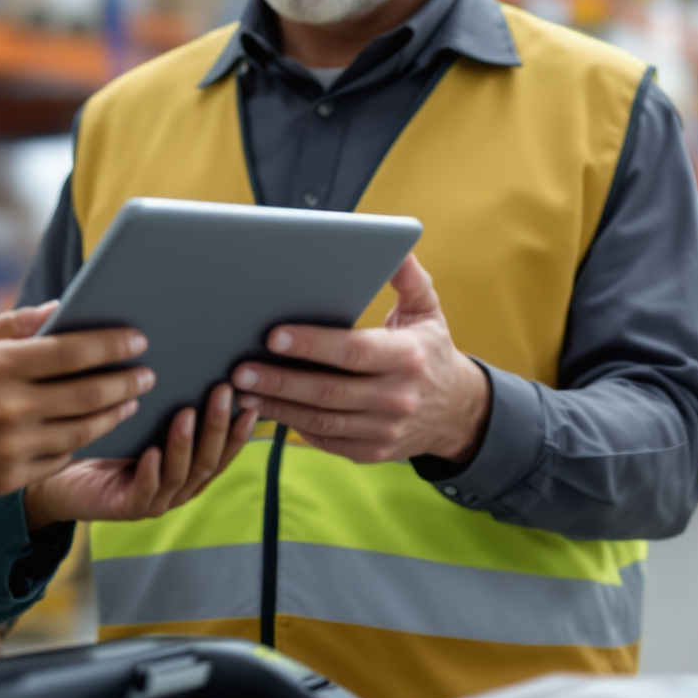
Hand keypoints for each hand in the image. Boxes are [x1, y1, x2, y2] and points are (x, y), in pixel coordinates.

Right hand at [0, 305, 152, 501]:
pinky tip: (94, 430)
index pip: (72, 351)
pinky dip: (81, 443)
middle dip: (125, 381)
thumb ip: (10, 325)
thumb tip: (59, 310)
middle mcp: (7, 407)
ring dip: (113, 415)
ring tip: (130, 401)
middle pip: (87, 393)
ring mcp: (9, 447)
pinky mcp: (6, 478)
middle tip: (148, 373)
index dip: (112, 345)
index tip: (137, 338)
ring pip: (81, 431)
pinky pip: (59, 459)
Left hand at [22, 383, 256, 526]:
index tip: (249, 404)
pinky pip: (145, 492)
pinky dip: (152, 473)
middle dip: (218, 426)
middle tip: (222, 393)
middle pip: (207, 461)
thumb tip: (187, 354)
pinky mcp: (127, 507)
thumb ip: (168, 406)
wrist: (66, 479)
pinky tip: (152, 452)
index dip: (238, 432)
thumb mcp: (144, 424)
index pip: (223, 452)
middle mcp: (179, 487)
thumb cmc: (109, 445)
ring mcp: (155, 500)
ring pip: (180, 475)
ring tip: (186, 413)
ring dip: (185, 444)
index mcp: (189, 470)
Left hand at [230, 256, 490, 465]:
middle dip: (280, 380)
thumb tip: (396, 246)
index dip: (312, 345)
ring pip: (321, 421)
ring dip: (277, 406)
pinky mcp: (371, 450)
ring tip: (242, 390)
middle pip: (328, 391)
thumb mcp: (428, 311)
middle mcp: (396, 398)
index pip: (353, 352)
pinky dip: (293, 426)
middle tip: (240, 369)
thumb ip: (409, 279)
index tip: (274, 336)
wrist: (457, 412)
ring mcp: (383, 429)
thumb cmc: (430, 352)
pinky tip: (265, 410)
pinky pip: (325, 441)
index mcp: (406, 358)